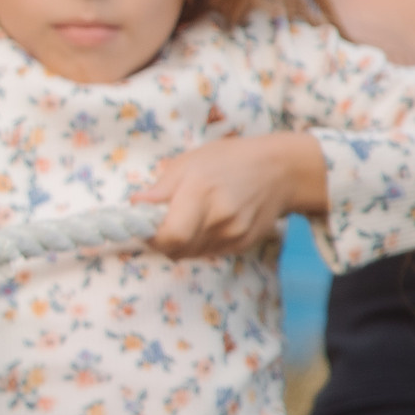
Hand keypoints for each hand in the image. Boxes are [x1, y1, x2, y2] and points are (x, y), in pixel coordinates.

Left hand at [135, 134, 326, 258]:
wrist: (280, 170)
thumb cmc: (229, 159)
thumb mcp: (189, 162)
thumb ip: (160, 189)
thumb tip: (134, 205)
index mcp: (201, 192)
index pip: (169, 236)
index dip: (150, 236)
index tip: (143, 224)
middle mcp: (220, 218)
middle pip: (176, 249)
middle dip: (160, 240)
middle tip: (160, 221)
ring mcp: (234, 234)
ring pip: (190, 254)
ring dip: (178, 244)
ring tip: (184, 219)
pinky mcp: (243, 244)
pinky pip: (208, 253)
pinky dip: (197, 244)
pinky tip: (203, 224)